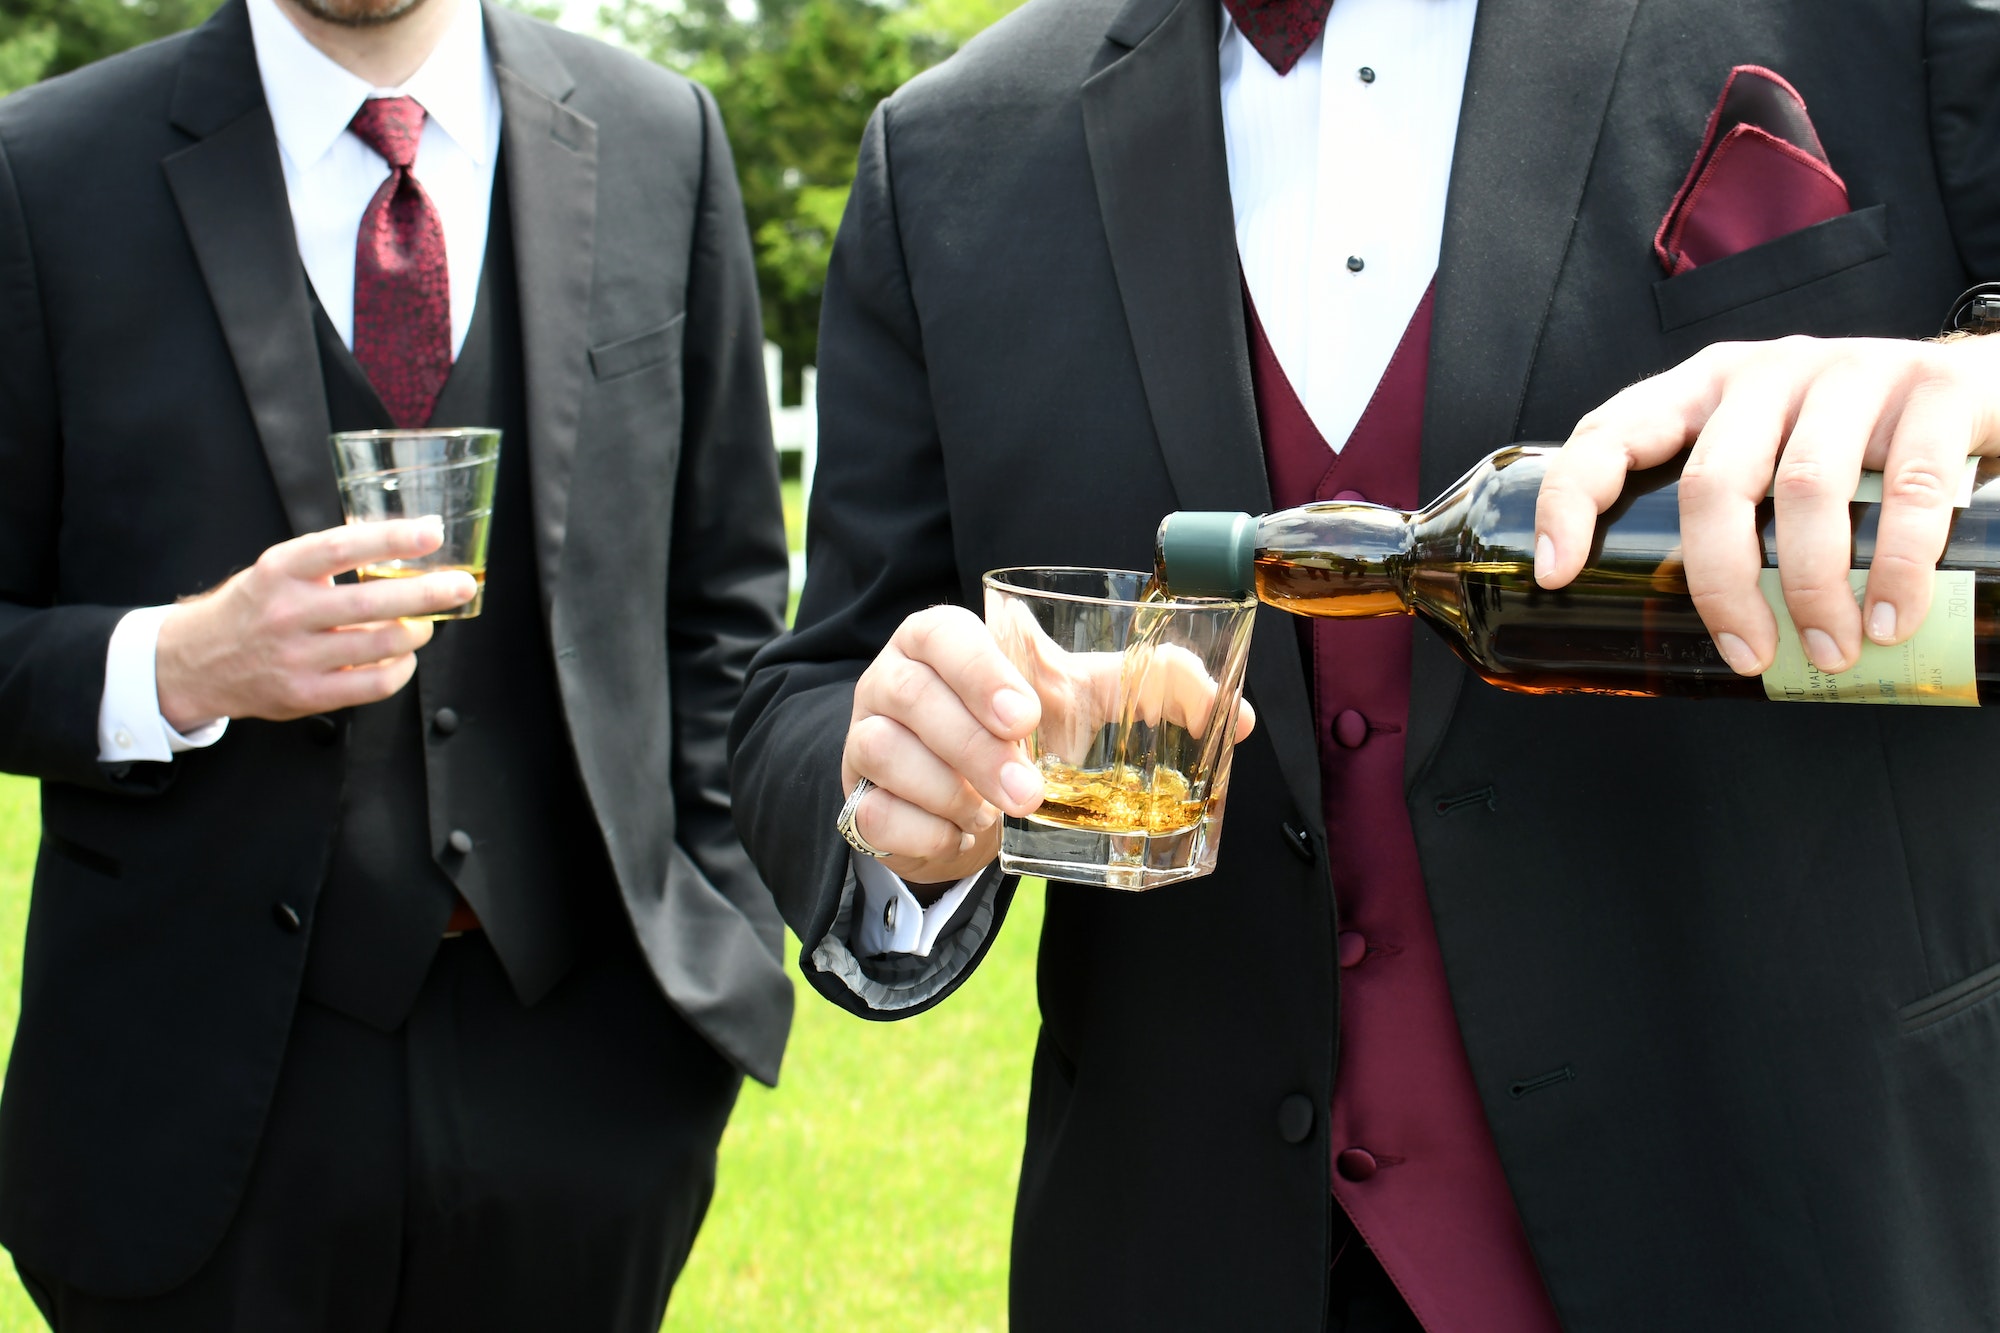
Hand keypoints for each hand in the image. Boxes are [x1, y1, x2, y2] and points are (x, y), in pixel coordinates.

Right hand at [155, 518, 478, 729]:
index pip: (341, 547)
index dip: (391, 538)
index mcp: (281, 570)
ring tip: (426, 623)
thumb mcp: (279, 571)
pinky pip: (373, 685)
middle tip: (461, 585)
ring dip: (417, 632)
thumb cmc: (254, 608)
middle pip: (371, 602)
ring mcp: (296, 656)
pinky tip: (404, 657)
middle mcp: (287, 611)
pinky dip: (400, 669)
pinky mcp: (306, 694)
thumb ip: (329, 561)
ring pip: (380, 645)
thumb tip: (404, 547)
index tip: (432, 531)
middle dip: (428, 593)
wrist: (196, 661)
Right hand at [841, 603, 1256, 889]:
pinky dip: (924, 833)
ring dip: (950, 792)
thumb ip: (1155, 687)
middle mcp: (892, 679)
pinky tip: (960, 835)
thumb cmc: (1020, 725)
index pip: (942, 634)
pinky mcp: (857, 799)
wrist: (954, 786)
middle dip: (973, 749)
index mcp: (941, 639)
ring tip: (997, 813)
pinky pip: (874, 817)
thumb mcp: (1083, 696)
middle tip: (1029, 791)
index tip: (1027, 713)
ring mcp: (866, 739)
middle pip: (911, 698)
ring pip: (887, 757)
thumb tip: (1242, 719)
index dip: (978, 670)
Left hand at [1535, 334, 1999, 674]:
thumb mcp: (1767, 458)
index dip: (1570, 501)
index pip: (1610, 434)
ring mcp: (1849, 372)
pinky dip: (1899, 565)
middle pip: (1713, 485)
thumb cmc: (1850, 445)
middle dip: (1723, 587)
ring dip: (1811, 589)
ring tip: (1829, 651)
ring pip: (1805, 491)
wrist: (1981, 388)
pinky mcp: (1931, 390)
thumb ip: (1721, 514)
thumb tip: (1664, 638)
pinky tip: (1892, 617)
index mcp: (1701, 389)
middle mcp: (1765, 372)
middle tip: (1750, 656)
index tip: (1556, 575)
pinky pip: (1909, 486)